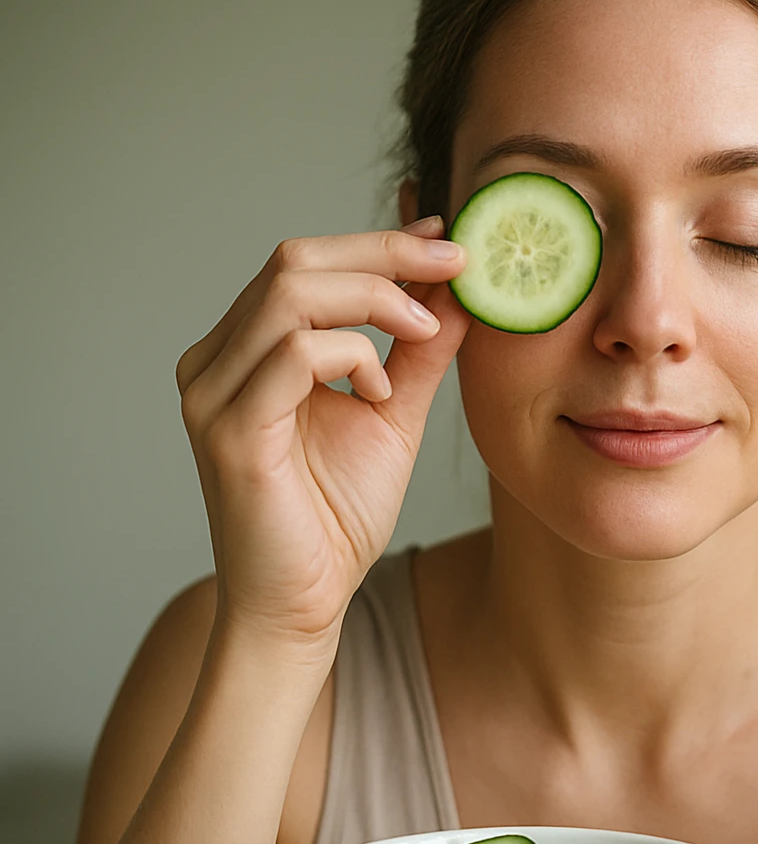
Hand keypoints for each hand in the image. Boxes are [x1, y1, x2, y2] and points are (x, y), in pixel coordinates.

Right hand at [175, 217, 468, 649]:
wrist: (301, 606)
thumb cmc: (336, 517)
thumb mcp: (396, 416)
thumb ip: (419, 353)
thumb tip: (456, 290)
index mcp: (247, 350)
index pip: (306, 264)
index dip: (380, 240)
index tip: (447, 237)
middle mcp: (217, 361)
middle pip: (295, 260)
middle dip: (385, 251)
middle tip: (456, 262)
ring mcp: (214, 393)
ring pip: (292, 294)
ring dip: (377, 299)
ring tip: (426, 332)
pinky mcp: (230, 431)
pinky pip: (292, 354)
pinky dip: (352, 356)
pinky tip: (384, 392)